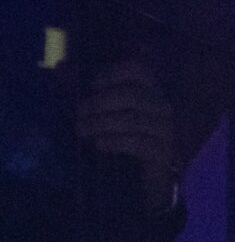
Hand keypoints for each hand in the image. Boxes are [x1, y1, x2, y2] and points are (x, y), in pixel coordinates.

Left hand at [76, 59, 177, 211]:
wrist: (143, 176)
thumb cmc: (122, 136)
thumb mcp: (104, 110)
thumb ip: (86, 89)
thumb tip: (61, 65)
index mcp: (150, 90)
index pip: (138, 69)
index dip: (112, 73)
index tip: (92, 86)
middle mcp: (162, 107)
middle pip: (132, 95)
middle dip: (99, 103)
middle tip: (79, 114)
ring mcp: (166, 130)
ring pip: (132, 120)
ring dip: (101, 124)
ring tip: (83, 131)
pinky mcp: (164, 153)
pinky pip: (137, 143)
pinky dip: (114, 142)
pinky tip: (99, 145)